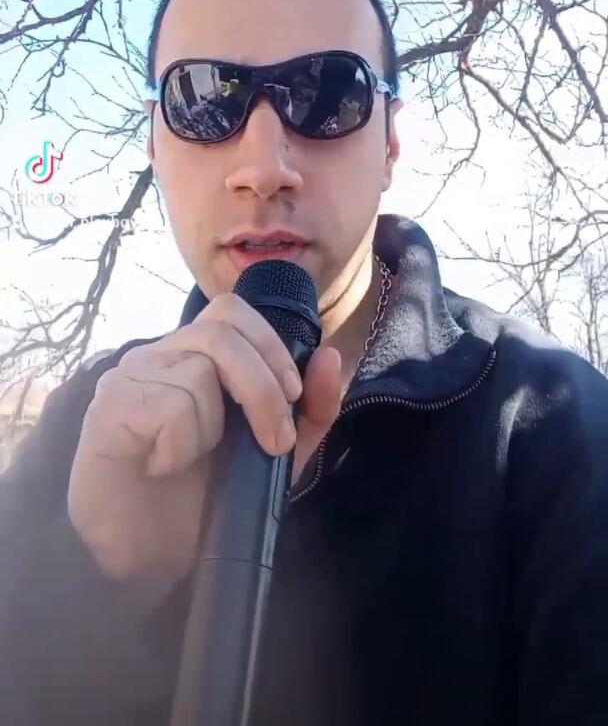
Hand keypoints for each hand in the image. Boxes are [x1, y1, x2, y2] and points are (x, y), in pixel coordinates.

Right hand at [67, 293, 341, 583]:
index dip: (270, 346)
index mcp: (193, 355)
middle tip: (275, 441)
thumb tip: (330, 357)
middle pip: (221, 331)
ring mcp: (128, 377)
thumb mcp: (275, 455)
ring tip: (196, 459)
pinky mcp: (107, 408)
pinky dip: (180, 445)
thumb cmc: (203, 497)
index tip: (294, 397)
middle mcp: (157, 355)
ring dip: (216, 427)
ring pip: (198, 372)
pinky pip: (165, 406)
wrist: (145, 558)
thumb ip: (309, 411)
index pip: (232, 311)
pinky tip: (165, 466)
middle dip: (263, 388)